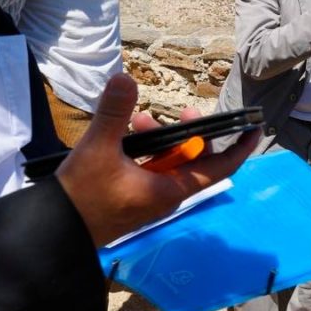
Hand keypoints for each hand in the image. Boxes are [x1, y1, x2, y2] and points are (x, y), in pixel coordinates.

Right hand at [56, 74, 261, 246]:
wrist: (55, 232)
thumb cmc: (81, 196)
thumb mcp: (97, 149)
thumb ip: (114, 112)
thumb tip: (126, 78)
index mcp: (171, 188)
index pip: (220, 167)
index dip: (240, 148)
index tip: (254, 128)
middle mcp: (167, 194)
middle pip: (195, 159)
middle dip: (192, 132)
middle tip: (184, 112)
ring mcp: (150, 196)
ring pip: (171, 161)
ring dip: (163, 138)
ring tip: (140, 117)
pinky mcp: (133, 196)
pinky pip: (152, 168)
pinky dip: (147, 149)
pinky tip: (128, 132)